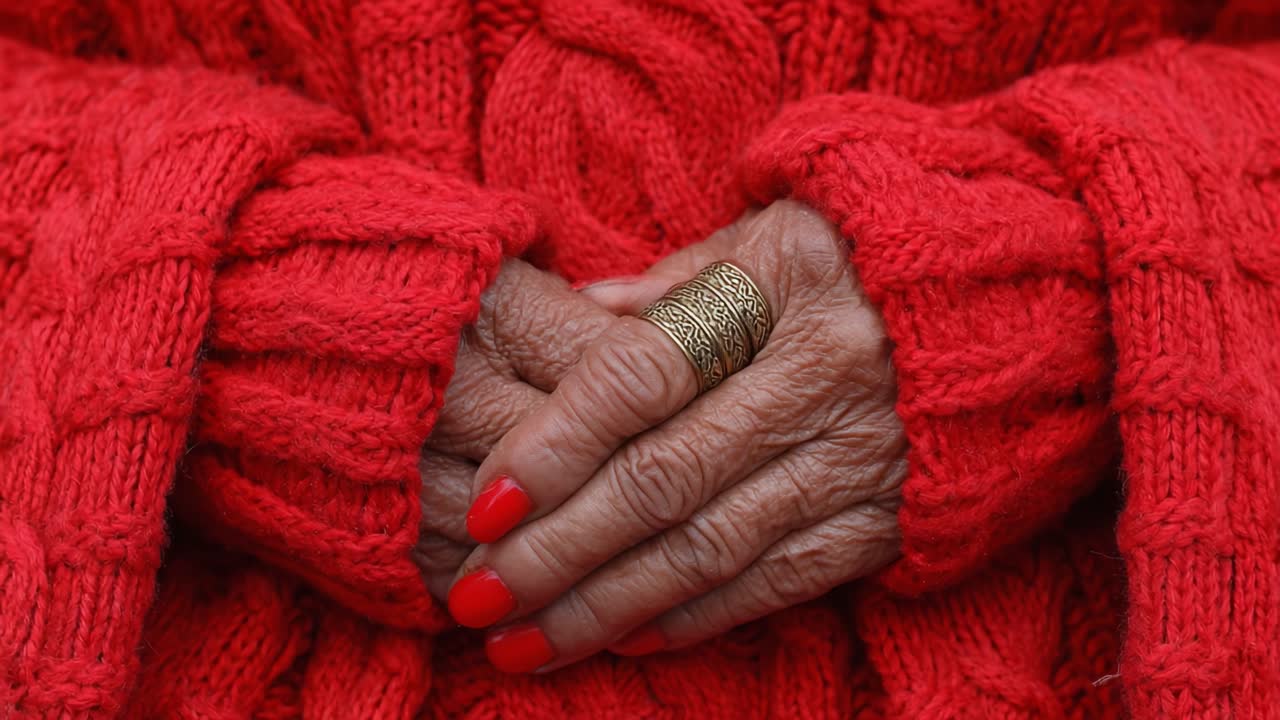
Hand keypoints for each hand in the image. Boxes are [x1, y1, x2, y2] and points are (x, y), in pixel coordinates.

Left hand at [447, 201, 905, 671]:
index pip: (639, 376)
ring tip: (524, 643)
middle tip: (475, 599)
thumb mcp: (774, 237)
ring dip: (607, 604)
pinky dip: (698, 616)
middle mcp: (822, 379)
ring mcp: (863, 458)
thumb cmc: (869, 258)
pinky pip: (781, 580)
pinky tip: (625, 639)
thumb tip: (577, 314)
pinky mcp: (891, 518)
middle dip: (557, 551)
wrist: (1027, 302)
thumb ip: (675, 280)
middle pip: (663, 479)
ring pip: (712, 548)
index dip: (555, 443)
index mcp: (777, 290)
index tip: (484, 503)